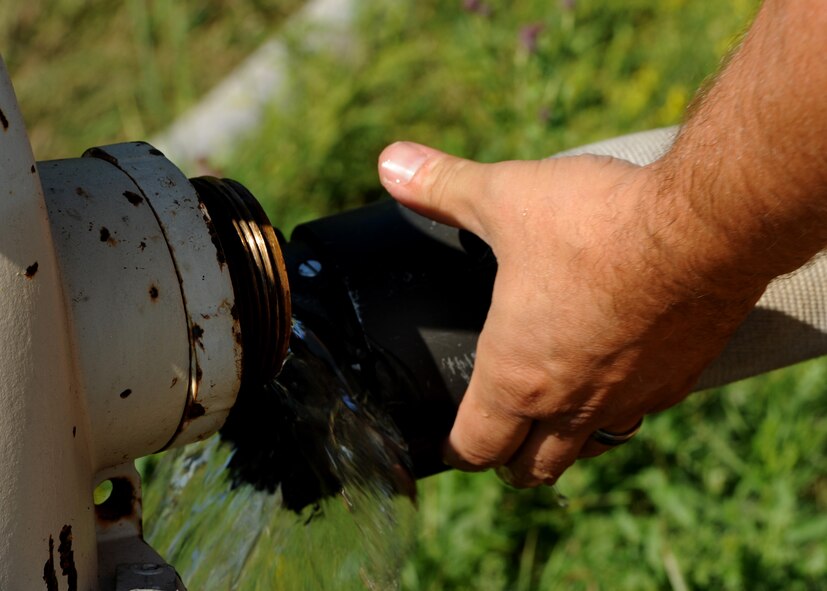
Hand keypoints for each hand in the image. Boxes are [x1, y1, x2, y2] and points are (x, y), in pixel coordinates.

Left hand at [377, 141, 765, 486]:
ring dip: (563, 442)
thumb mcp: (504, 198)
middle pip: (532, 470)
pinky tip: (617, 373)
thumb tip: (388, 161)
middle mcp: (571, 404)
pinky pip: (640, 414)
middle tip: (498, 437)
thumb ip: (442, 186)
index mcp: (517, 376)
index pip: (475, 448)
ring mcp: (629, 400)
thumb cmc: (594, 223)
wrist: (706, 227)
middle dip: (508, 461)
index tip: (452, 442)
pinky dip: (619, 408)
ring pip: (588, 450)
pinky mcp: (680, 381)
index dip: (456, 449)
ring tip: (552, 416)